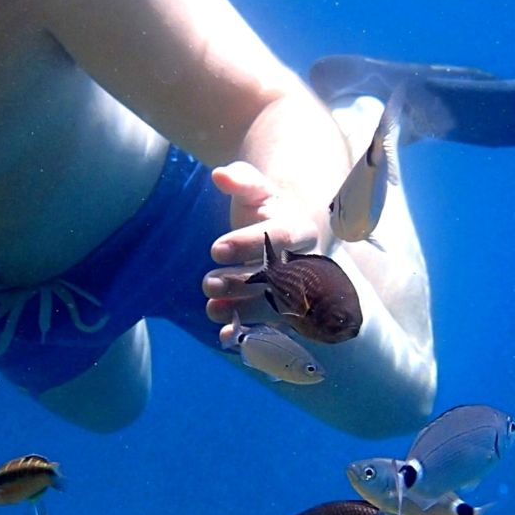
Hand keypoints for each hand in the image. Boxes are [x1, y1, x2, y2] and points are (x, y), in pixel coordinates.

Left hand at [202, 161, 325, 345]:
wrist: (281, 234)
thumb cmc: (266, 209)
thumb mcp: (255, 189)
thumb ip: (241, 179)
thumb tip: (220, 175)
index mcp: (301, 230)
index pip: (279, 237)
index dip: (247, 244)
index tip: (214, 249)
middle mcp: (306, 263)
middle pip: (277, 277)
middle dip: (241, 282)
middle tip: (208, 283)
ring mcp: (298, 290)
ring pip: (275, 306)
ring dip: (243, 310)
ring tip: (211, 308)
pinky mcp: (286, 311)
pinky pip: (272, 327)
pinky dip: (251, 334)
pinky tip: (226, 338)